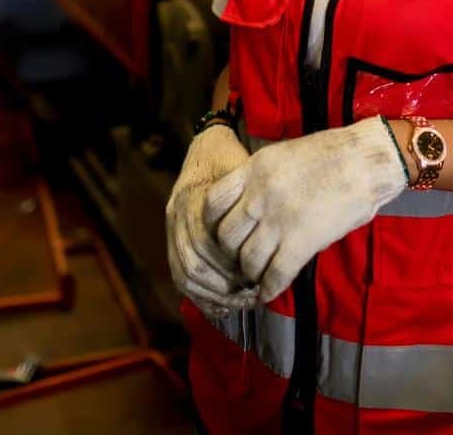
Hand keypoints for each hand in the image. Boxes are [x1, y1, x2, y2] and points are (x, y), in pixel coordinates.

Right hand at [165, 124, 253, 317]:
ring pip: (185, 274)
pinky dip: (200, 295)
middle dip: (224, 287)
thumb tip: (281, 237)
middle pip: (194, 264)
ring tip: (242, 302)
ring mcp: (171, 226)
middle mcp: (177, 213)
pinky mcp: (172, 237)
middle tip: (253, 295)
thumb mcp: (247, 171)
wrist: (208, 145)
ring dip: (214, 295)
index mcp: (195, 197)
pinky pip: (179, 274)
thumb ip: (255, 199)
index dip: (232, 266)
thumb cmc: (234, 159)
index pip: (207, 244)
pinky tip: (222, 306)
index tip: (259, 277)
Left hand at [202, 117, 406, 304]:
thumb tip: (246, 204)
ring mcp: (280, 219)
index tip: (224, 231)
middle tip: (242, 257)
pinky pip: (274, 275)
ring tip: (258, 274)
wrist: (366, 160)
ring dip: (250, 272)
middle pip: (226, 237)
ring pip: (247, 260)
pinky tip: (270, 291)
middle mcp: (260, 195)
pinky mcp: (302, 241)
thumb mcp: (284, 154)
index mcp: (255, 169)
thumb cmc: (331, 154)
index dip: (213, 223)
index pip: (213, 202)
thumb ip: (261, 179)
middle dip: (232, 252)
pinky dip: (269, 288)